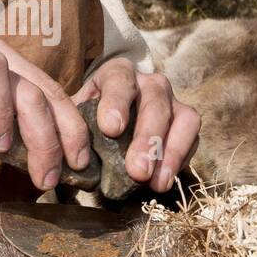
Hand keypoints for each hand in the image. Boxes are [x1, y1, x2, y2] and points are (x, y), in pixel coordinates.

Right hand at [0, 39, 92, 190]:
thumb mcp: (7, 145)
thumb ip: (35, 140)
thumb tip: (78, 161)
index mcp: (14, 71)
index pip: (52, 93)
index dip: (70, 128)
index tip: (78, 164)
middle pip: (29, 86)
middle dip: (44, 135)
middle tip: (44, 174)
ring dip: (1, 111)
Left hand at [73, 57, 200, 192]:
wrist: (109, 118)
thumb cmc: (90, 117)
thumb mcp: (75, 114)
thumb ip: (70, 128)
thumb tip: (64, 160)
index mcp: (117, 74)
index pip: (119, 79)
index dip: (116, 102)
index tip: (110, 128)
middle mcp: (149, 82)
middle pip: (155, 103)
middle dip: (147, 138)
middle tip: (137, 171)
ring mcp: (172, 101)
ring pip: (183, 118)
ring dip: (171, 152)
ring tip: (156, 183)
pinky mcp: (186, 120)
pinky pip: (192, 137)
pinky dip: (180, 160)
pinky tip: (164, 180)